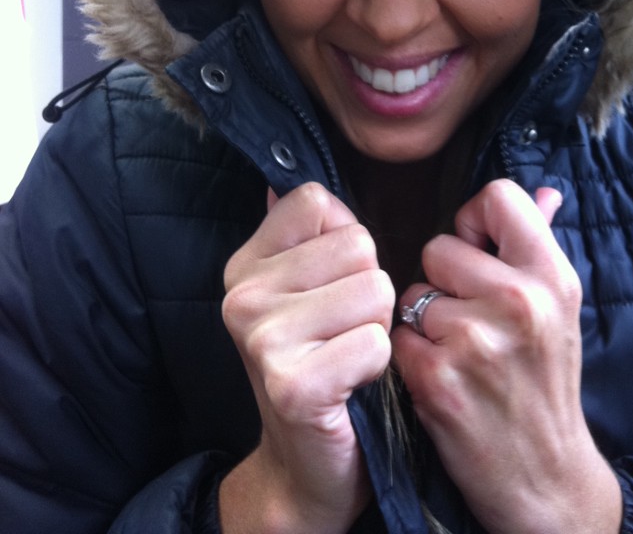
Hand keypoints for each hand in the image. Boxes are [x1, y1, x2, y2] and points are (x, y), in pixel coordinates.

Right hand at [219, 183, 394, 533]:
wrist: (306, 464)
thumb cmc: (323, 362)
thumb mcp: (305, 291)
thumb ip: (301, 235)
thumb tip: (280, 178)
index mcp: (245, 263)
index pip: (318, 200)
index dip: (346, 240)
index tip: (331, 285)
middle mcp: (242, 295)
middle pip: (358, 243)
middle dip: (370, 287)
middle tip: (343, 330)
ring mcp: (261, 339)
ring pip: (375, 288)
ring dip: (378, 326)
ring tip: (348, 354)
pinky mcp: (292, 384)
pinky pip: (376, 342)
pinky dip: (379, 365)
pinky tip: (352, 383)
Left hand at [392, 180, 620, 533]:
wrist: (546, 478)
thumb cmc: (545, 384)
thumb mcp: (560, 311)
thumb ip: (541, 247)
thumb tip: (543, 193)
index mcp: (552, 277)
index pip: (498, 195)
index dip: (475, 221)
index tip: (477, 253)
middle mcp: (519, 302)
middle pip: (438, 247)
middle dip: (443, 280)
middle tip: (468, 319)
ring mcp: (476, 341)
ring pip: (410, 293)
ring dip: (423, 322)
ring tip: (457, 354)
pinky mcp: (437, 378)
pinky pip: (396, 335)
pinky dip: (408, 356)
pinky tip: (439, 379)